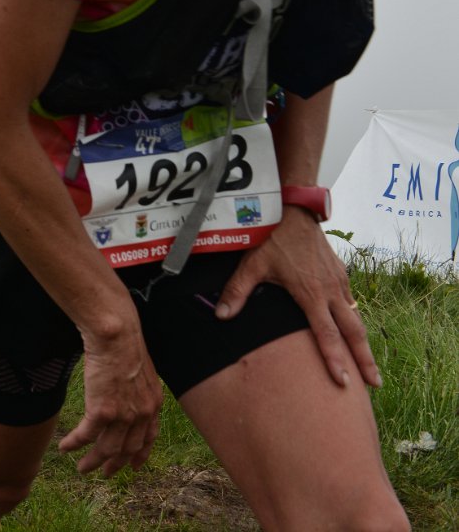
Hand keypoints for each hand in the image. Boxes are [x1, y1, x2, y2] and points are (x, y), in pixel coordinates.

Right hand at [58, 325, 162, 475]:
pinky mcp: (102, 411)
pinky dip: (74, 444)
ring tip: (82, 468)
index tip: (133, 465)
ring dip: (93, 461)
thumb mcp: (141, 368)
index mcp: (153, 403)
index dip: (141, 454)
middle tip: (105, 473)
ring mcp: (123, 415)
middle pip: (128, 449)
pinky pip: (86, 436)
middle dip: (116, 464)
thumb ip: (137, 386)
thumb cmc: (125, 342)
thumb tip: (127, 388)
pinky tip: (65, 447)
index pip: (150, 437)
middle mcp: (142, 414)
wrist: (116, 335)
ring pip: (107, 449)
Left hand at [216, 207, 378, 388]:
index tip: (344, 381)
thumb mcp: (251, 265)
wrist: (295, 211)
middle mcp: (331, 291)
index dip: (335, 359)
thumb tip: (220, 316)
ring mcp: (339, 282)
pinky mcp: (341, 274)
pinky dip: (356, 322)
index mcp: (311, 294)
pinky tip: (354, 332)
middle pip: (354, 332)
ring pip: (356, 318)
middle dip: (364, 360)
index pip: (327, 335)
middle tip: (375, 384)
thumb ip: (236, 292)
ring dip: (363, 343)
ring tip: (369, 365)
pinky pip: (351, 303)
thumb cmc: (272, 239)